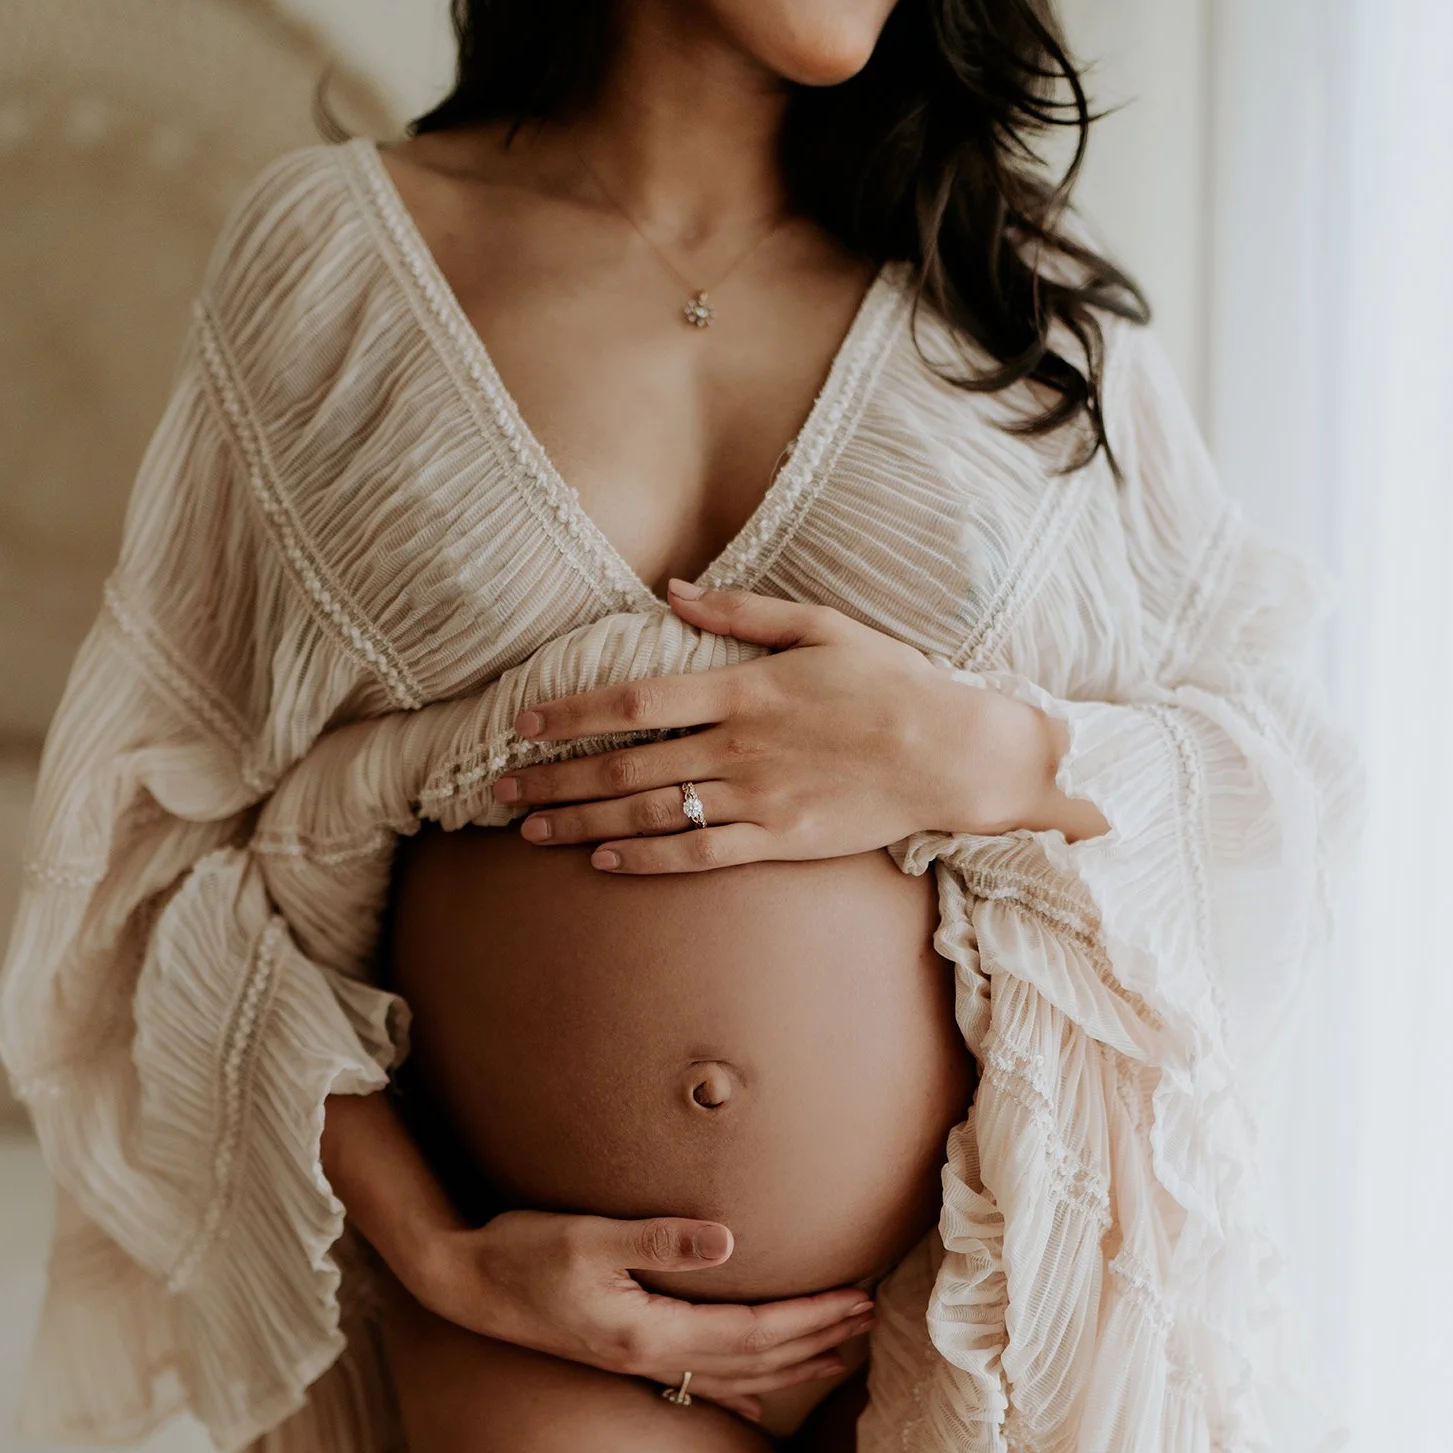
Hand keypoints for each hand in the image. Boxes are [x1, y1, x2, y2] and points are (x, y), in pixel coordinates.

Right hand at [409, 1207, 874, 1423]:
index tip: (856, 1299)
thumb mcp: (587, 1236)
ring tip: (840, 1354)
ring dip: (791, 1364)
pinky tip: (762, 1402)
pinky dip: (741, 1389)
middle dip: (816, 1340)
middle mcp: (649, 1357)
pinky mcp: (624, 1355)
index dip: (808, 1317)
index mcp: (650, 1330)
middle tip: (869, 1319)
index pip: (752, 1329)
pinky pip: (699, 1380)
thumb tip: (730, 1241)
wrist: (465, 1282)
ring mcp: (637, 1363)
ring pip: (734, 1374)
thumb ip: (658, 1239)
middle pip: (755, 1358)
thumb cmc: (520, 1251)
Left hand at [492, 581, 1033, 871]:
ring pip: (651, 814)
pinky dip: (646, 859)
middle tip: (498, 788)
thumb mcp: (821, 625)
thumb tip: (673, 591)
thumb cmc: (891, 681)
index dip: (572, 714)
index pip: (636, 704)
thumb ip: (741, 612)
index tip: (523, 724)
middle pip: (626, 766)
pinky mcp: (781, 841)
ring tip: (530, 829)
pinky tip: (602, 861)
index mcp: (744, 690)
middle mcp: (740, 748)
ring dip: (583, 822)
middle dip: (555, 778)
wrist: (953, 751)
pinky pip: (700, 855)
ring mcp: (758, 799)